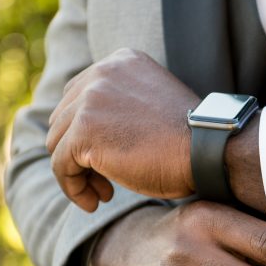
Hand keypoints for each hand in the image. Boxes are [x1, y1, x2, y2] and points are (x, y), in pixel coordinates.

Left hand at [46, 47, 199, 211]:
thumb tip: (88, 135)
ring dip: (76, 172)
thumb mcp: (153, 107)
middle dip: (79, 154)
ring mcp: (89, 99)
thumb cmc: (190, 140)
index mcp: (120, 61)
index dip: (85, 132)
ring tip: (102, 194)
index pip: (79, 95)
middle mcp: (101, 73)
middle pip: (64, 118)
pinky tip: (93, 203)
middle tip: (105, 182)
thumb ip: (122, 106)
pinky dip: (73, 188)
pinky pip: (61, 165)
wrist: (208, 150)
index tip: (104, 159)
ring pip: (58, 142)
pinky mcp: (84, 130)